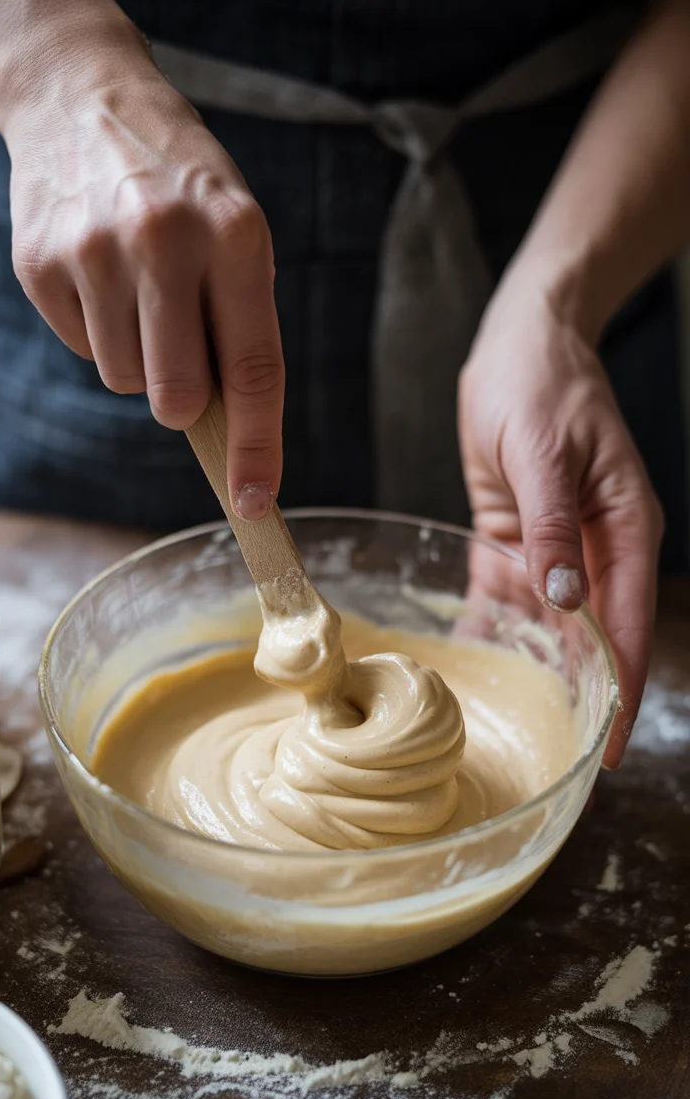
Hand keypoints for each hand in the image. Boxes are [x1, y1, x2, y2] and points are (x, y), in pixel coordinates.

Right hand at [3, 22, 282, 520]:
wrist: (83, 96)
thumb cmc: (178, 179)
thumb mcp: (236, 227)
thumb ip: (241, 323)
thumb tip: (231, 431)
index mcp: (235, 234)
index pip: (253, 369)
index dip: (257, 446)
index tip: (255, 500)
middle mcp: (164, 241)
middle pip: (174, 397)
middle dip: (181, 400)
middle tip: (180, 349)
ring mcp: (94, 252)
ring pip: (123, 381)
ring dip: (137, 357)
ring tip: (138, 287)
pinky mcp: (40, 265)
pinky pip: (81, 351)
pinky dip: (96, 330)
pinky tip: (100, 275)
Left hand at [458, 274, 663, 765]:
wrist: (521, 342)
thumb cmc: (541, 383)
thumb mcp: (543, 451)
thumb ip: (553, 527)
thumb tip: (567, 599)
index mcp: (624, 530)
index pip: (628, 626)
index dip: (618, 691)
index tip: (604, 748)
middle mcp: (595, 550)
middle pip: (592, 641)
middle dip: (576, 697)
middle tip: (547, 756)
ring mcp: (556, 551)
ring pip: (547, 629)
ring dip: (530, 673)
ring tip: (504, 729)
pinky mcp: (516, 544)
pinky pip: (505, 602)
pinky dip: (491, 632)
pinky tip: (469, 669)